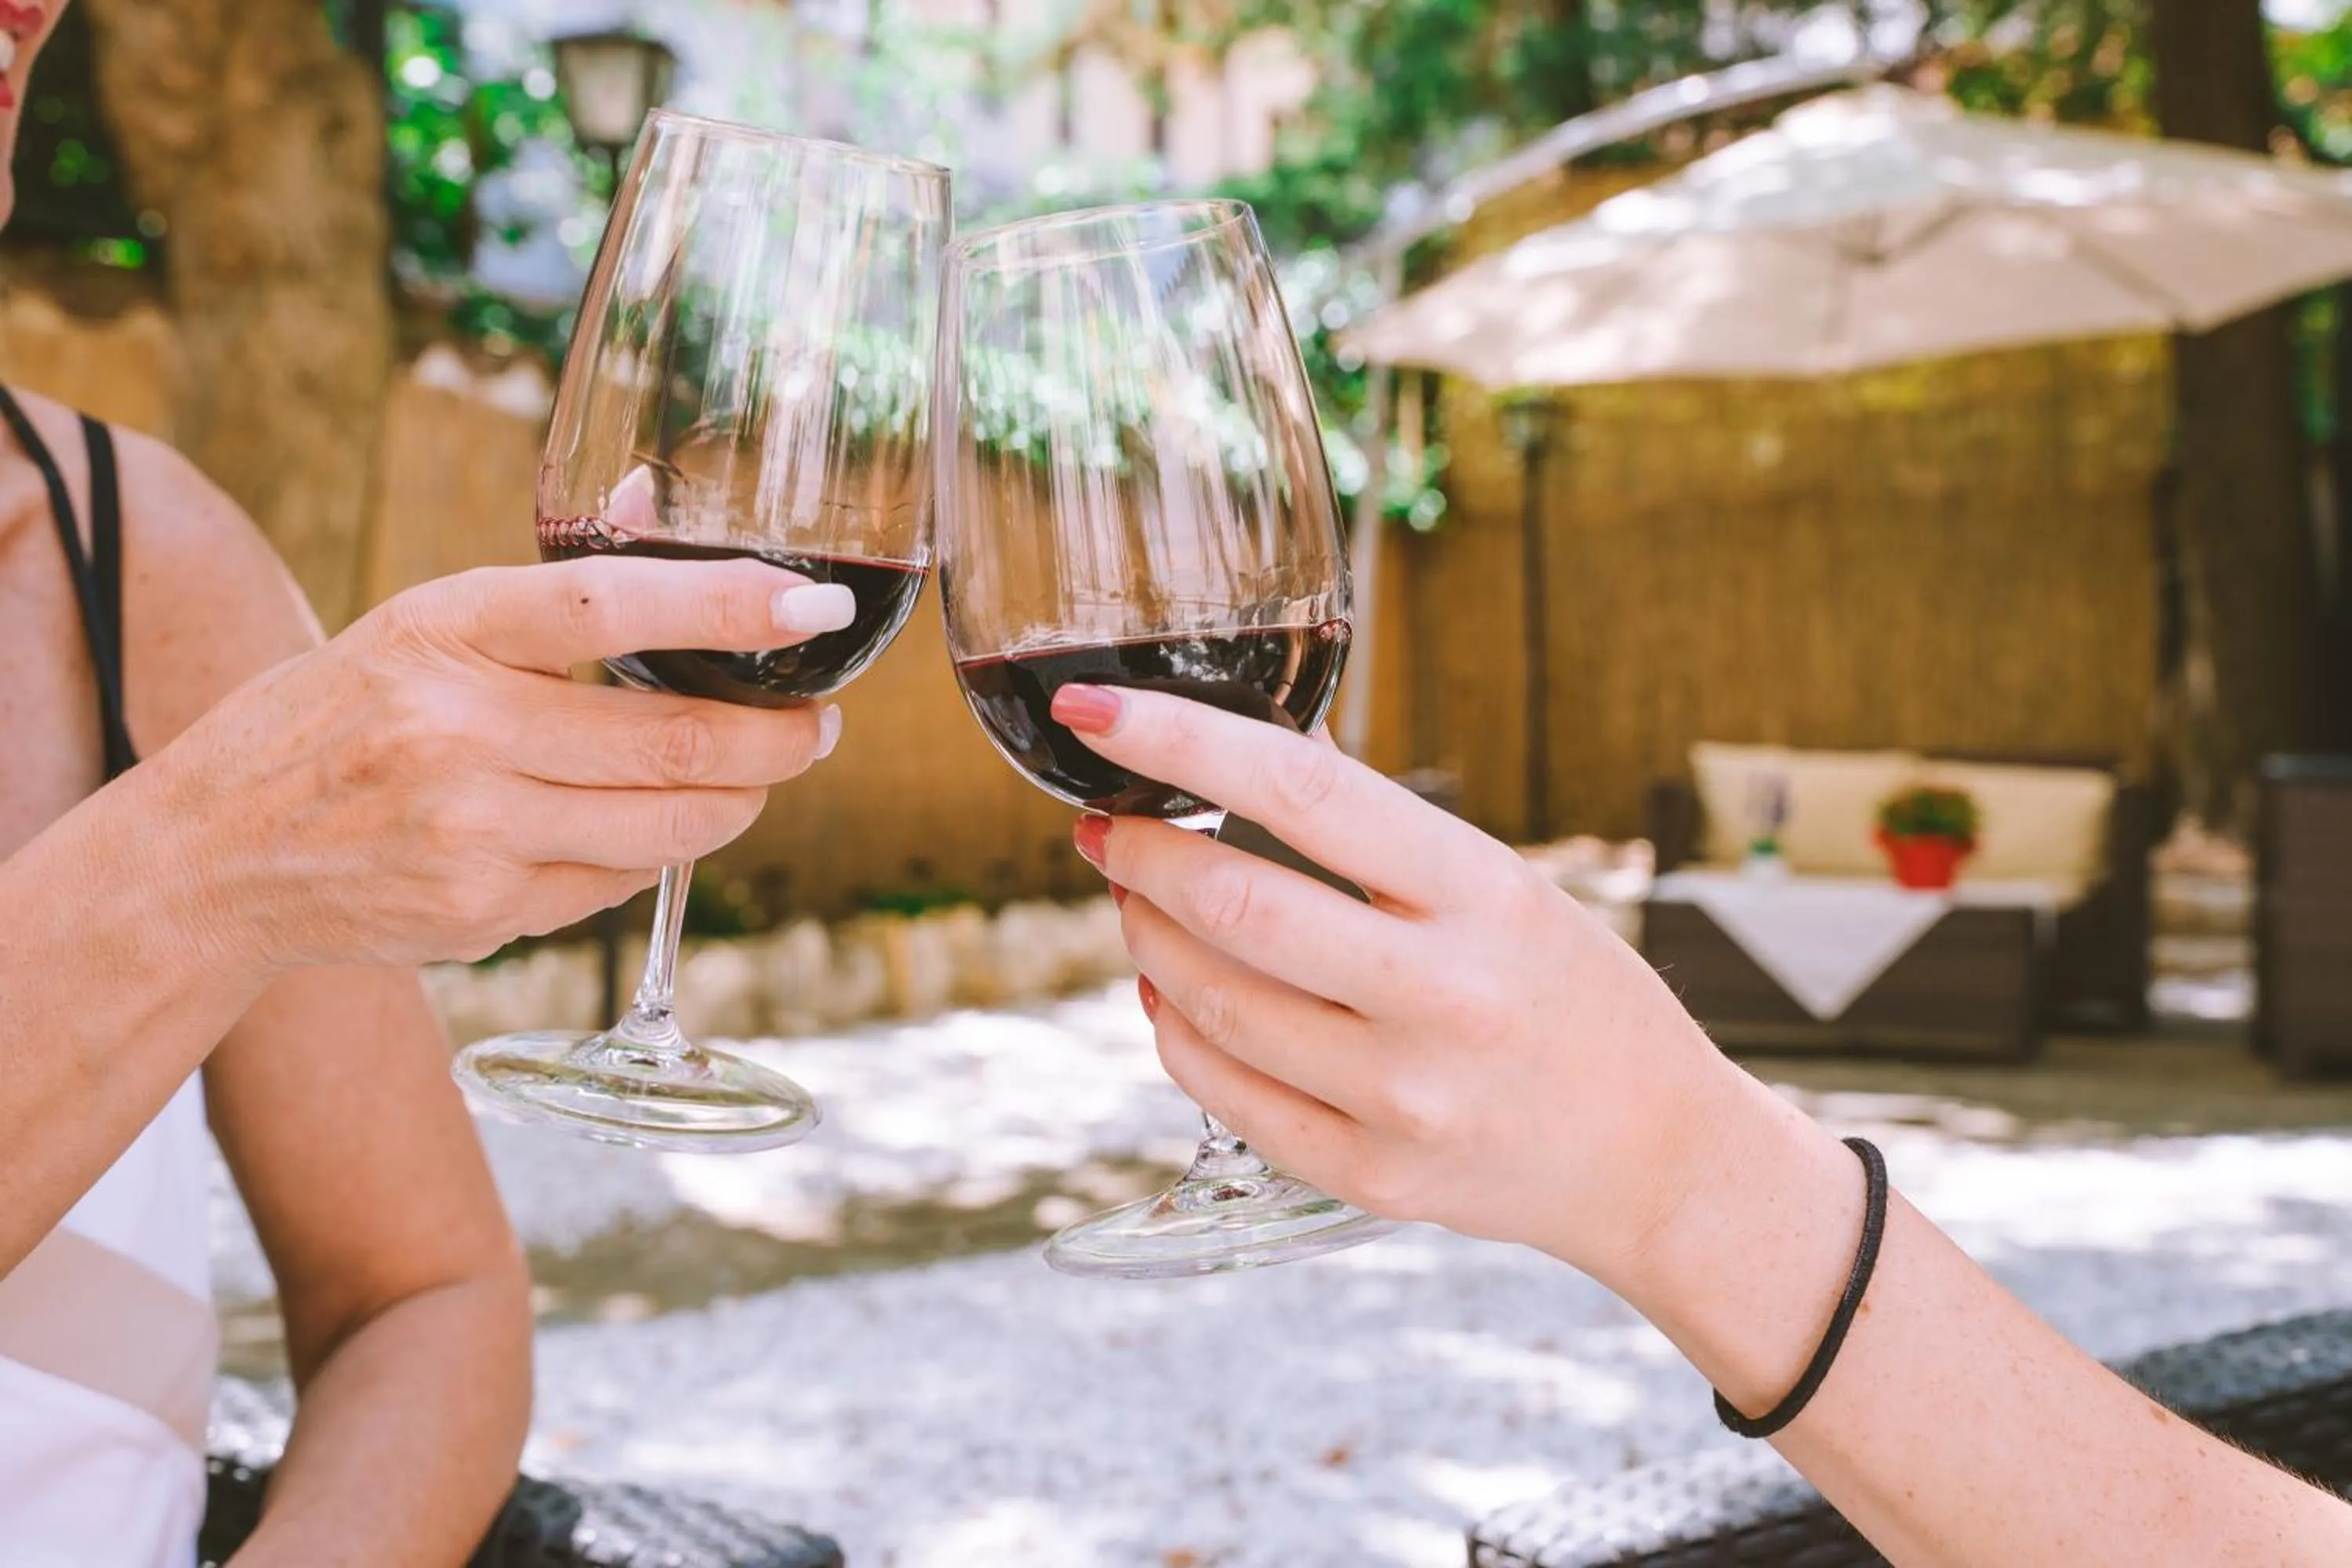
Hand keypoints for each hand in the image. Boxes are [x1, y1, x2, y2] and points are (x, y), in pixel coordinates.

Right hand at [140, 555, 855, 972]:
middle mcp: (455, 731)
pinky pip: (618, 884)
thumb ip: (547, 589)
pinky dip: (651, 853)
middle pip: (673, 742)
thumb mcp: (420, 625)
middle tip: (817, 725)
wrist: (215, 854)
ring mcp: (470, 832)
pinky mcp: (483, 912)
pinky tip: (639, 827)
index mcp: (443, 630)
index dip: (728, 604)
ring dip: (738, 803)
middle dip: (778, 740)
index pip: (610, 603)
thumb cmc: (339, 719)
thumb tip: (653, 498)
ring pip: (667, 826)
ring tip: (754, 776)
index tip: (811, 604)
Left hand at [1056, 683, 1766, 1280]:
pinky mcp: (1371, 1174)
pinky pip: (1226, 1093)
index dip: (1182, 740)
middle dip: (1141, 853)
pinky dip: (1175, 1030)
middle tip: (1106, 826)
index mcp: (1484, 897)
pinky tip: (1170, 992)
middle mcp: (1445, 997)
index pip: (1304, 793)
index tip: (1098, 710)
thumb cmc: (1573, 1000)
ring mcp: (1404, 1097)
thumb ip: (1384, 832)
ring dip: (1147, 939)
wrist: (1655, 1158)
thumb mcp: (1508, 889)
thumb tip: (1258, 749)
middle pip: (1237, 906)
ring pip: (1213, 1004)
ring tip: (1138, 902)